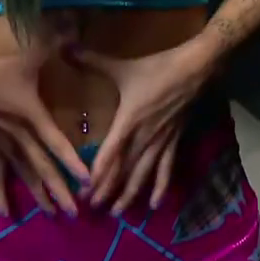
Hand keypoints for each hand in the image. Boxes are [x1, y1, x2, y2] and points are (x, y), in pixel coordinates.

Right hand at [0, 39, 90, 217]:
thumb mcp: (27, 48)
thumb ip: (55, 37)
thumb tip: (78, 25)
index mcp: (32, 116)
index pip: (57, 143)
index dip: (73, 163)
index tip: (88, 183)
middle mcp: (18, 135)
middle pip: (42, 167)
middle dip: (59, 189)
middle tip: (75, 212)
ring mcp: (1, 143)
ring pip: (23, 173)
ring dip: (37, 193)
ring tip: (52, 213)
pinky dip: (0, 193)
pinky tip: (5, 213)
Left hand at [74, 39, 214, 213]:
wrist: (195, 69)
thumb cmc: (157, 68)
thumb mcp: (123, 66)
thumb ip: (91, 60)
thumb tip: (63, 47)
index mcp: (129, 122)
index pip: (110, 155)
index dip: (97, 175)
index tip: (84, 193)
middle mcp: (144, 138)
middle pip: (124, 171)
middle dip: (108, 191)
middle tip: (92, 209)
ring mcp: (160, 142)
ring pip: (143, 175)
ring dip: (129, 195)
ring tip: (117, 213)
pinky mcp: (173, 141)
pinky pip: (165, 170)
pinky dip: (159, 187)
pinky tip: (154, 204)